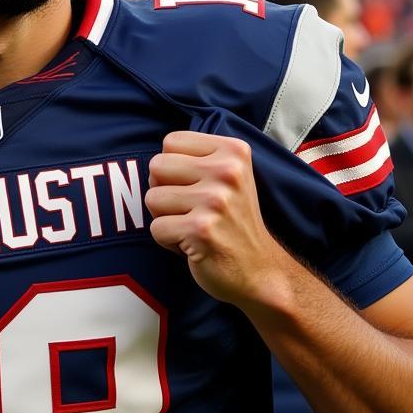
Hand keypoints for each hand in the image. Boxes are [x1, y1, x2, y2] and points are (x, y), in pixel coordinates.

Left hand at [145, 132, 286, 307]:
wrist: (260, 270)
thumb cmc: (232, 220)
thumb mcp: (228, 175)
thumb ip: (196, 157)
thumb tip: (152, 158)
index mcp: (234, 151)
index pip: (171, 141)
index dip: (173, 167)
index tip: (195, 186)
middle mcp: (227, 171)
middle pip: (156, 166)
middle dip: (164, 191)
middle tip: (191, 210)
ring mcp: (215, 201)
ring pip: (152, 198)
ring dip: (165, 217)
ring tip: (193, 226)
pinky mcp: (201, 230)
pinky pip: (156, 228)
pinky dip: (168, 241)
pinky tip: (193, 244)